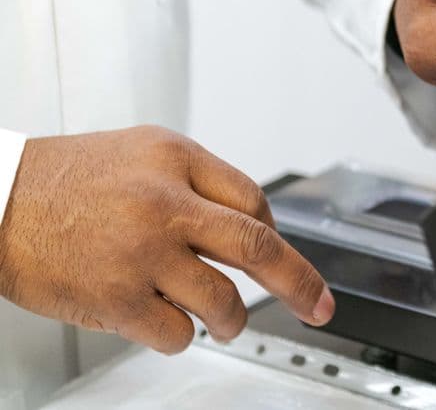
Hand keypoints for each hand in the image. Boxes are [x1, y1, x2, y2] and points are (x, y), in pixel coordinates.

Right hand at [0, 126, 333, 353]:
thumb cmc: (65, 179)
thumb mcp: (142, 151)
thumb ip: (198, 180)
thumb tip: (251, 221)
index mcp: (175, 159)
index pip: (253, 200)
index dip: (273, 232)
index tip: (283, 255)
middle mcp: (164, 203)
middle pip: (256, 246)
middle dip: (298, 283)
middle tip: (318, 306)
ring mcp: (141, 253)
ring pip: (221, 301)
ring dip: (232, 319)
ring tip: (227, 320)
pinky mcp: (115, 298)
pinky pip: (176, 333)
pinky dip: (183, 335)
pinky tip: (169, 322)